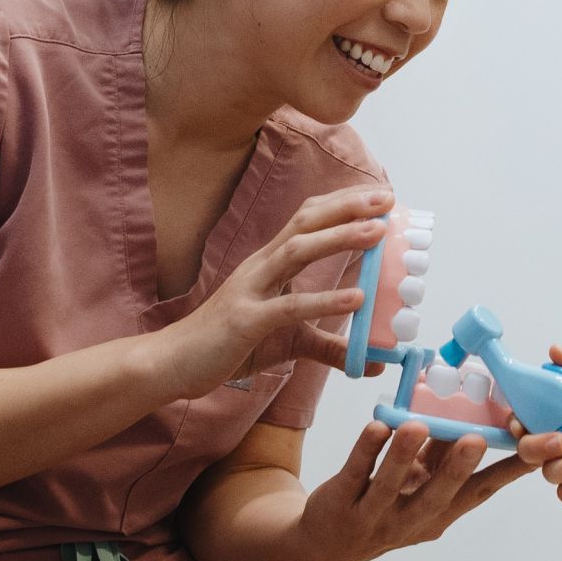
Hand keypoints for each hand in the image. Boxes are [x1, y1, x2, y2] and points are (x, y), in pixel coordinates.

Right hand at [154, 186, 385, 398]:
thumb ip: (330, 347)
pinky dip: (323, 300)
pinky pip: (288, 307)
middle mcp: (260, 267)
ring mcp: (251, 290)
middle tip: (387, 199)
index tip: (380, 196)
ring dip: (339, 237)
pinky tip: (356, 298)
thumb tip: (372, 359)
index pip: (307, 219)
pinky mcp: (245, 322)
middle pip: (306, 223)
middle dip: (347, 207)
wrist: (174, 364)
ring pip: (297, 251)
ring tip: (377, 232)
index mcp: (269, 263)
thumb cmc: (229, 345)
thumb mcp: (290, 343)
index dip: (342, 203)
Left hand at [292, 419, 538, 560]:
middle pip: (437, 495)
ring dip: (404, 456)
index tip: (539, 449)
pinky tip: (376, 425)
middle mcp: (410, 520)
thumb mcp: (420, 486)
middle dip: (457, 468)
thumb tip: (472, 412)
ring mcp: (373, 515)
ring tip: (417, 425)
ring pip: (390, 485)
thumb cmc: (386, 504)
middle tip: (476, 440)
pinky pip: (354, 473)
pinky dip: (365, 450)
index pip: (479, 492)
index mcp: (438, 514)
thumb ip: (442, 455)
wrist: (325, 543)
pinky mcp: (340, 502)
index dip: (509, 472)